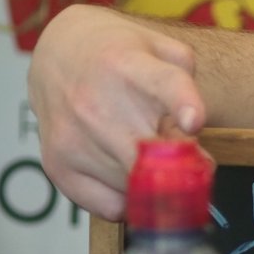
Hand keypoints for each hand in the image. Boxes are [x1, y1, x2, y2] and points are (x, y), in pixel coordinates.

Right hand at [28, 5, 203, 218]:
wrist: (58, 55)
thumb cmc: (119, 55)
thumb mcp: (160, 48)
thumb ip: (186, 85)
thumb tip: (191, 133)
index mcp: (128, 65)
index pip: (162, 84)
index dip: (183, 103)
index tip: (194, 122)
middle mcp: (94, 103)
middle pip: (151, 153)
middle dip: (181, 164)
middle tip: (189, 159)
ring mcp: (73, 138)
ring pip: (136, 185)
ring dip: (154, 180)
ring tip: (150, 157)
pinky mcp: (58, 166)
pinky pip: (109, 206)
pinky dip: (128, 199)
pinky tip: (128, 175)